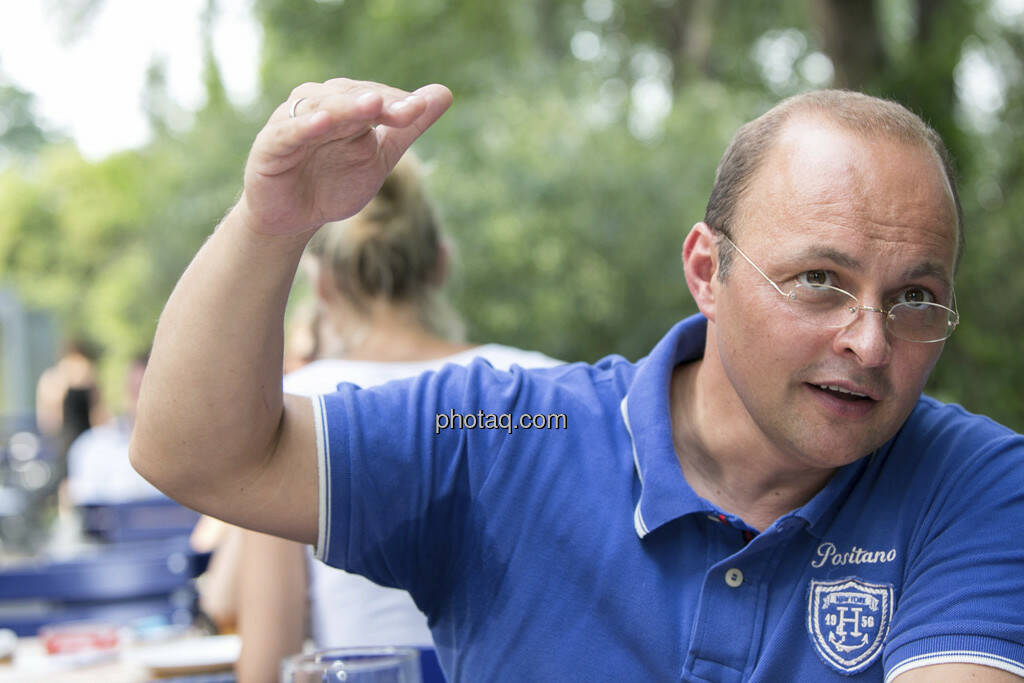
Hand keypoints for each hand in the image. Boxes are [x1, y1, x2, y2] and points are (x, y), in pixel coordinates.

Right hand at [237, 78, 452, 236]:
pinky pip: (289, 131)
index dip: (398, 103)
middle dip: (379, 103)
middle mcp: (318, 104)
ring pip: (322, 107)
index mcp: (346, 104)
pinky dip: (305, 125)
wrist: (294, 219)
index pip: (375, 96)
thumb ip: (408, 127)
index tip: (422, 109)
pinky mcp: (271, 143)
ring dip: (347, 106)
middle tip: (407, 109)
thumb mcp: (379, 157)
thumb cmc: (335, 183)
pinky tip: (323, 123)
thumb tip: (445, 93)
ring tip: (372, 105)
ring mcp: (293, 121)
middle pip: (351, 97)